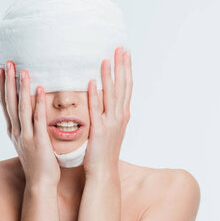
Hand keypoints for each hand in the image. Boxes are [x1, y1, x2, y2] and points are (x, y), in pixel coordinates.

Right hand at [0, 61, 60, 185]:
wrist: (41, 183)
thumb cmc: (39, 163)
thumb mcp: (30, 143)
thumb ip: (29, 128)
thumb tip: (32, 115)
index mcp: (14, 131)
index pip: (6, 104)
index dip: (3, 87)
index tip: (1, 69)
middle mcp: (16, 132)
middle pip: (10, 102)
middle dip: (8, 81)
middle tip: (8, 62)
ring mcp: (26, 136)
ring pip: (22, 108)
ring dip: (21, 88)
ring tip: (22, 70)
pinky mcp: (37, 141)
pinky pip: (37, 119)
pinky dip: (37, 103)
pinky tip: (39, 90)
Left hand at [83, 46, 132, 175]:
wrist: (104, 172)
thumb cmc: (104, 152)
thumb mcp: (110, 130)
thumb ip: (110, 114)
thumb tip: (107, 100)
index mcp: (122, 115)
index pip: (126, 87)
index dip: (126, 69)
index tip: (125, 53)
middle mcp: (119, 117)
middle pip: (123, 87)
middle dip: (122, 66)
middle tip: (121, 48)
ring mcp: (111, 123)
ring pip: (111, 95)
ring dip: (109, 76)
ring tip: (107, 59)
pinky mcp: (99, 130)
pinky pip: (97, 109)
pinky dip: (96, 95)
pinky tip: (92, 81)